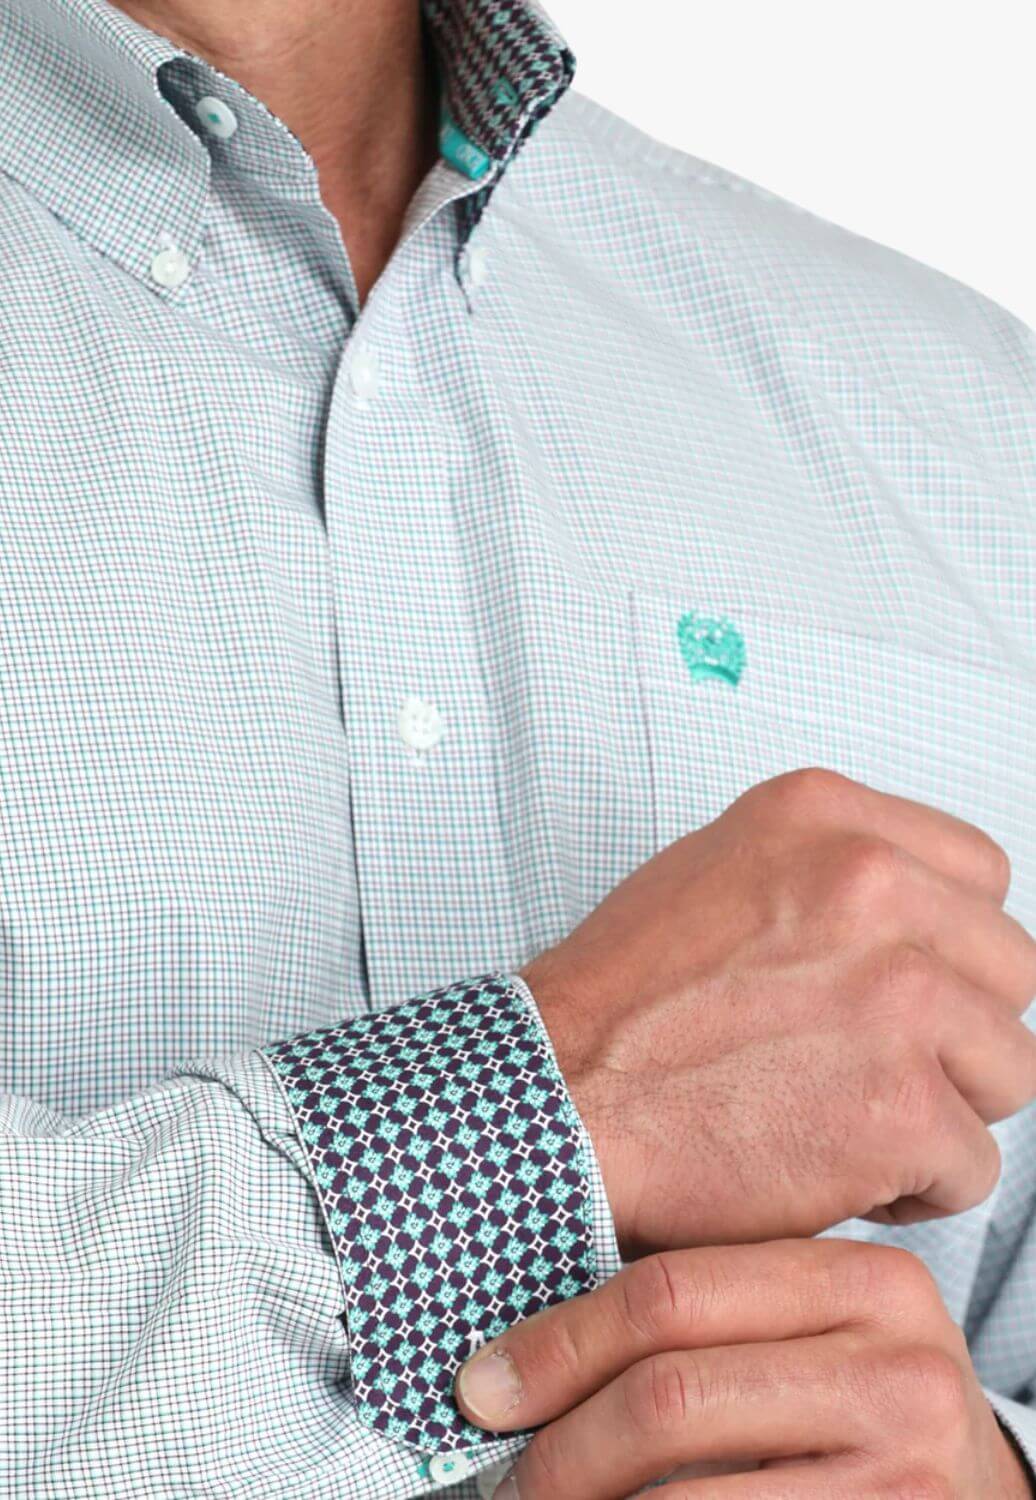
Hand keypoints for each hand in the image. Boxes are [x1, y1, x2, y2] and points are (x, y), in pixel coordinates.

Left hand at [455, 1239, 1033, 1498]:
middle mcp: (901, 1366)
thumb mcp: (814, 1339)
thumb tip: (523, 1357)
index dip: (561, 1342)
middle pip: (671, 1393)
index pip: (672, 1291)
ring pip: (680, 1497)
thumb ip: (712, 1320)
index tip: (486, 1385)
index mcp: (867, 1281)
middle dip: (563, 1443)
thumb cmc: (868, 1416)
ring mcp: (909, 1471)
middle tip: (508, 1473)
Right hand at [521, 768, 1035, 1256]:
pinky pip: (973, 1166)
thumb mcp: (719, 871)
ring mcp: (898, 994)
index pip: (982, 873)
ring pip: (1008, 1069)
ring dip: (943, 1109)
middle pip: (1009, 970)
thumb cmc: (619, 1003)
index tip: (914, 986)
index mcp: (828, 818)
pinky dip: (915, 1188)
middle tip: (876, 1065)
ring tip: (850, 1121)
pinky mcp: (903, 1103)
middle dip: (956, 1031)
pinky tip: (835, 1170)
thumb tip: (920, 915)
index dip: (951, 946)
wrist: (554, 1097)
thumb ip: (829, 874)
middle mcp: (873, 886)